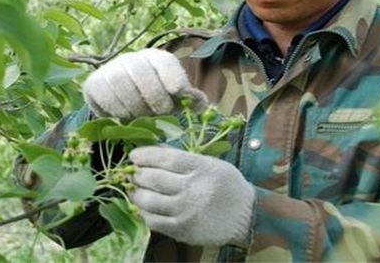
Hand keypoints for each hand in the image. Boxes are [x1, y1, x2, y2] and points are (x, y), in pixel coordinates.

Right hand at [82, 49, 207, 118]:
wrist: (124, 97)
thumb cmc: (156, 98)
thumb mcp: (176, 97)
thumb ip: (191, 100)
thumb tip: (202, 103)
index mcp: (156, 59)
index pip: (164, 63)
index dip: (172, 76)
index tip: (178, 91)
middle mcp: (132, 59)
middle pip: (141, 73)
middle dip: (153, 96)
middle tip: (160, 111)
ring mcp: (110, 69)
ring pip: (120, 83)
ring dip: (134, 105)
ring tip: (142, 116)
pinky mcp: (93, 83)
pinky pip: (102, 94)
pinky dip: (115, 108)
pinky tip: (124, 114)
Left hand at [128, 146, 254, 246]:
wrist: (246, 216)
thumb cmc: (227, 185)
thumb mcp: (211, 164)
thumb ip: (184, 157)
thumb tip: (155, 148)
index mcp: (201, 168)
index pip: (166, 158)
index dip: (145, 155)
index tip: (134, 155)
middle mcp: (193, 189)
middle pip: (153, 178)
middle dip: (137, 174)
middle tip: (132, 173)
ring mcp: (186, 211)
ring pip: (149, 201)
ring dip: (136, 193)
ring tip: (136, 189)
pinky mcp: (183, 230)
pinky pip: (154, 221)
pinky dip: (144, 213)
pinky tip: (144, 207)